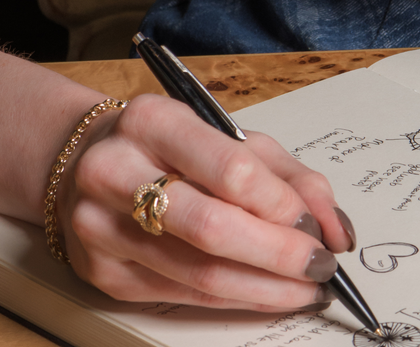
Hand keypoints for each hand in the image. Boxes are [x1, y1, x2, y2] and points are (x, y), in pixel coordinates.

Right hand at [57, 93, 353, 308]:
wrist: (83, 163)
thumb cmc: (169, 147)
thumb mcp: (228, 136)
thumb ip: (288, 175)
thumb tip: (336, 228)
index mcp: (153, 120)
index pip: (229, 168)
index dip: (280, 205)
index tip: (317, 227)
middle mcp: (117, 171)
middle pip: (211, 227)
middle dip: (277, 254)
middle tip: (320, 266)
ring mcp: (102, 227)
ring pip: (197, 272)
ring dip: (263, 287)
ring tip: (303, 288)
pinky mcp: (103, 274)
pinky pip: (181, 295)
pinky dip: (233, 298)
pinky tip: (265, 293)